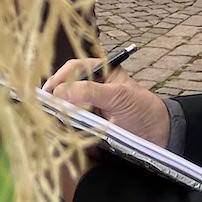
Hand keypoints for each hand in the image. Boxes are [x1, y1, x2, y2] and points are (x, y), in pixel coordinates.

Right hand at [41, 63, 171, 147]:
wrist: (156, 132)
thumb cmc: (142, 107)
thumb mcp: (118, 96)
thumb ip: (90, 92)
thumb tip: (61, 92)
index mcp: (100, 70)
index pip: (74, 68)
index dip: (60, 78)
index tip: (49, 92)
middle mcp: (92, 84)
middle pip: (65, 85)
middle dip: (55, 95)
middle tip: (45, 107)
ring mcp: (89, 103)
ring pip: (66, 103)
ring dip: (58, 110)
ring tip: (52, 117)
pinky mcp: (89, 122)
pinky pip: (71, 119)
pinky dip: (64, 122)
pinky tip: (61, 126)